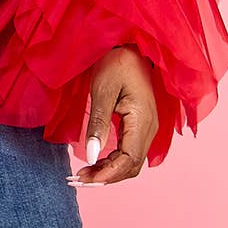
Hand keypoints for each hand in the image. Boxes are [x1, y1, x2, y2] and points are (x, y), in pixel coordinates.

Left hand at [70, 46, 157, 186]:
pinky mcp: (141, 127)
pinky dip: (112, 162)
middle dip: (106, 177)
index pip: (129, 160)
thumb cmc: (116, 64)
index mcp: (142, 120)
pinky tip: (94, 163)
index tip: (84, 180)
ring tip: (83, 173)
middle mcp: (150, 129)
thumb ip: (98, 124)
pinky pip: (129, 153)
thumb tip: (91, 156)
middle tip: (78, 179)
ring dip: (108, 172)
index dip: (107, 175)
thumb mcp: (102, 91)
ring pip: (131, 163)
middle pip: (131, 167)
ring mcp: (147, 129)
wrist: (131, 47)